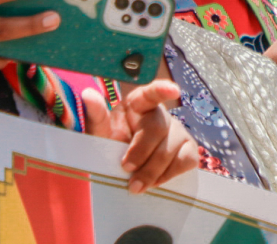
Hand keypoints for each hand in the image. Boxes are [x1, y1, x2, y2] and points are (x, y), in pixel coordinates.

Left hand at [82, 80, 197, 192]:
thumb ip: (96, 116)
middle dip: (141, 152)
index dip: (163, 90)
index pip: (152, 92)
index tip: (174, 90)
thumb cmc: (112, 147)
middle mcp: (161, 114)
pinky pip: (186, 160)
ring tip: (136, 185)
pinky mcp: (188, 149)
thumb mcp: (100, 133)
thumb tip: (88, 94)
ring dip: (153, 170)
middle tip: (126, 169)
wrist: (126, 173)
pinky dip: (168, 175)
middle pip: (158, 128)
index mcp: (139, 103)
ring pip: (172, 147)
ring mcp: (178, 131)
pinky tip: (154, 181)